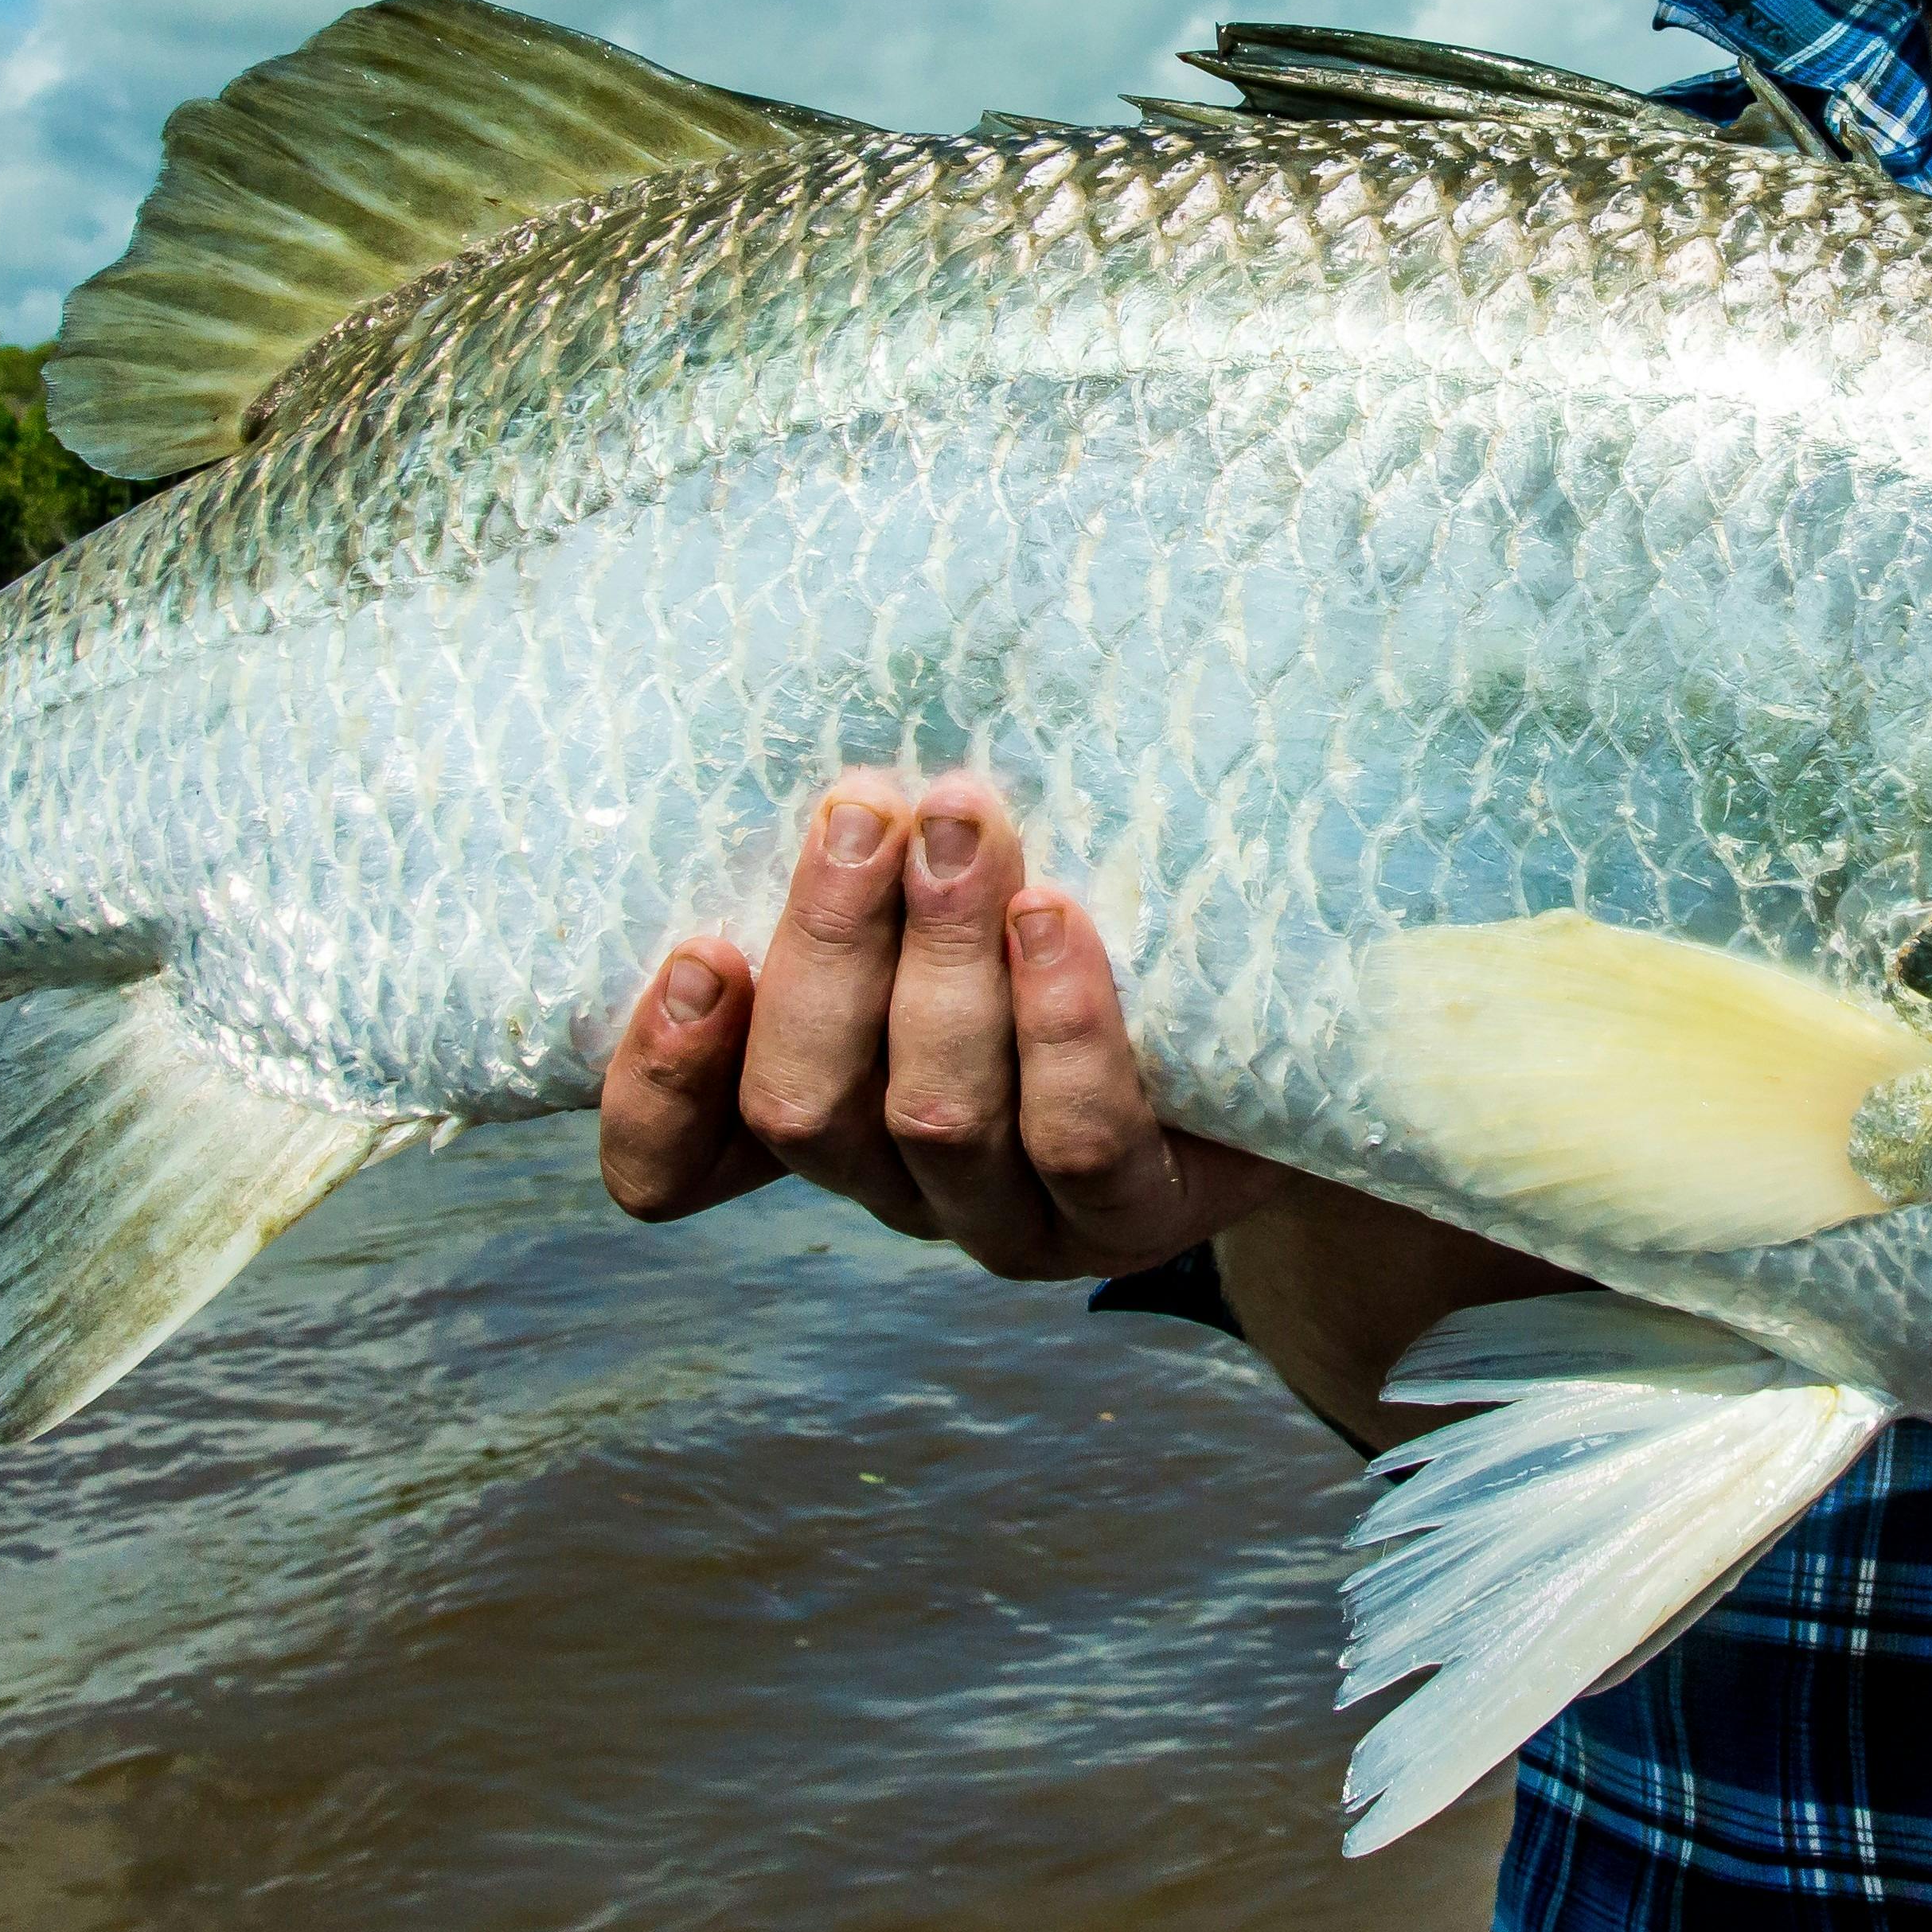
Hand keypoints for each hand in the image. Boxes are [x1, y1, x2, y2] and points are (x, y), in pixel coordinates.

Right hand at [597, 768, 1288, 1279]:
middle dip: (828, 946)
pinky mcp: (1127, 1220)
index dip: (660, 1081)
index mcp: (817, 1104)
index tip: (701, 947)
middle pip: (802, 1106)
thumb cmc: (1073, 912)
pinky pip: (1078, 1140)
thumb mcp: (949, 878)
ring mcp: (1006, 1217)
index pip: (672, 1161)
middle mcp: (890, 1178)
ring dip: (942, 961)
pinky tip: (1060, 921)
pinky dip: (1061, 1026)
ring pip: (932, 1116)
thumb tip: (828, 711)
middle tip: (868, 809)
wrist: (1271, 1028)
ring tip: (973, 830)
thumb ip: (875, 845)